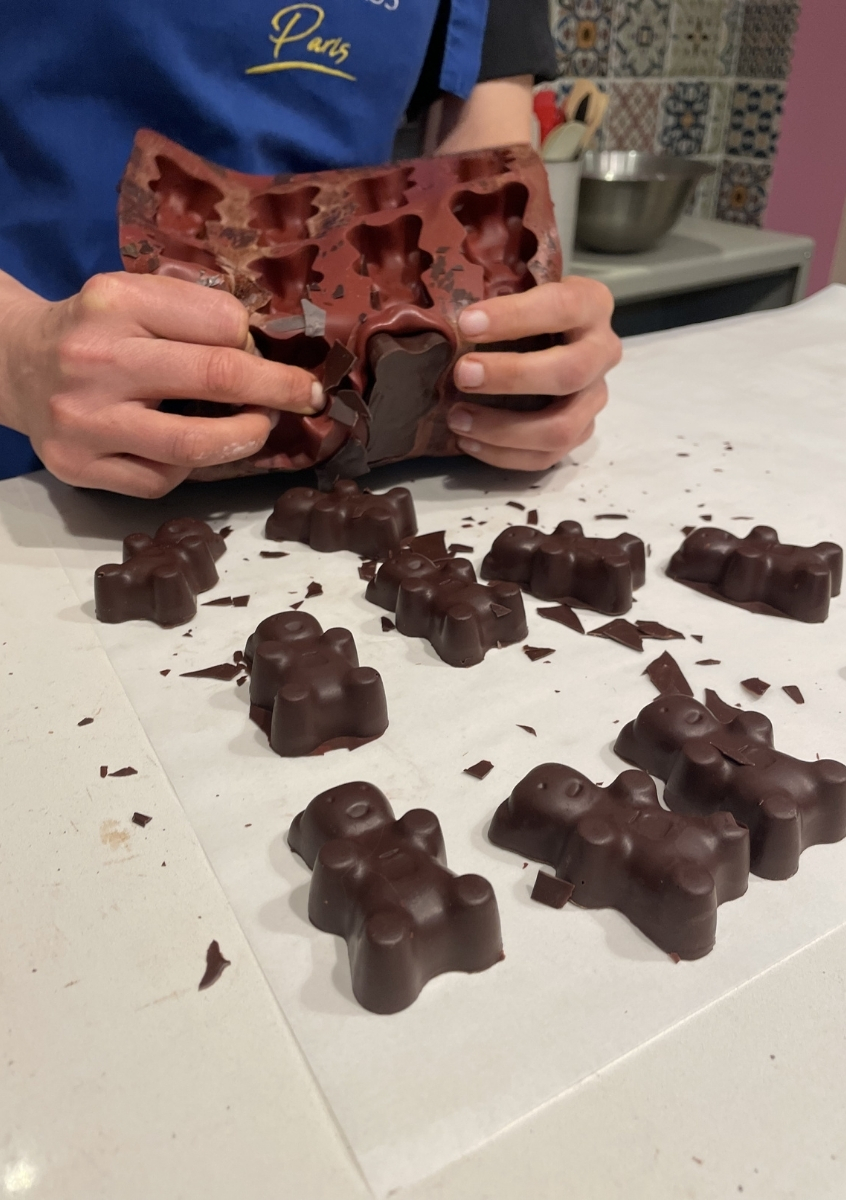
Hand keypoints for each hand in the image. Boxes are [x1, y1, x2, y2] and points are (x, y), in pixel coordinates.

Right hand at [0, 272, 322, 496]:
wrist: (13, 363)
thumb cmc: (94, 330)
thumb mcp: (136, 297)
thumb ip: (195, 314)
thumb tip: (267, 352)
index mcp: (115, 302)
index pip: (220, 323)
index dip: (257, 345)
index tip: (273, 357)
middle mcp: (96, 359)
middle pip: (216, 378)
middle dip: (278, 390)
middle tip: (308, 396)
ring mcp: (84, 419)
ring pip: (193, 445)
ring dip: (244, 438)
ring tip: (257, 427)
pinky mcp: (78, 466)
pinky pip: (161, 479)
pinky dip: (188, 467)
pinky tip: (184, 448)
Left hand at [447, 277, 620, 470]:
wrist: (551, 334)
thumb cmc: (522, 307)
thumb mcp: (516, 283)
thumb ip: (489, 283)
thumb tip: (429, 304)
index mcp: (591, 303)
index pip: (560, 307)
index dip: (514, 317)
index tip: (466, 323)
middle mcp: (603, 351)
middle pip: (569, 373)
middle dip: (512, 377)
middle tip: (462, 374)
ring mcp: (595, 396)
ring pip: (561, 427)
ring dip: (504, 429)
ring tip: (457, 418)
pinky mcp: (581, 431)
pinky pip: (547, 457)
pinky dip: (504, 455)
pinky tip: (469, 442)